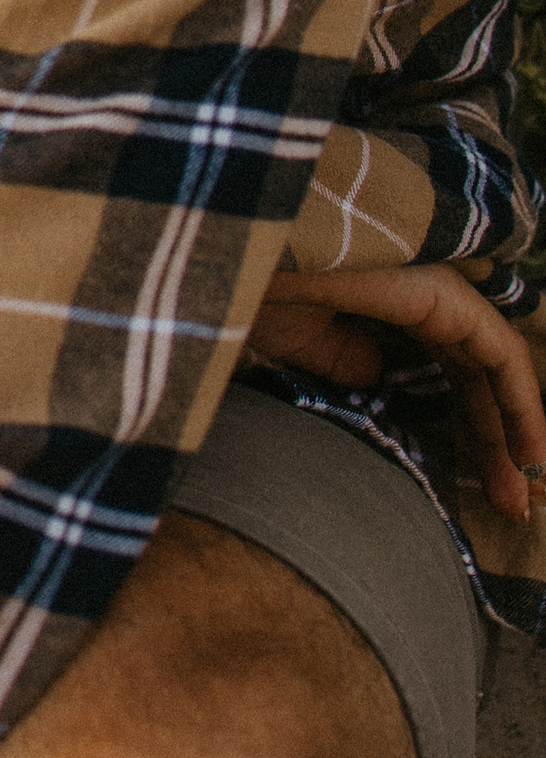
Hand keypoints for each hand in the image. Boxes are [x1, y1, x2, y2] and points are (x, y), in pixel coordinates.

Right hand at [246, 260, 545, 522]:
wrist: (240, 253)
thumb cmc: (256, 284)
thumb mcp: (299, 338)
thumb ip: (342, 356)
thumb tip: (376, 371)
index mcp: (393, 298)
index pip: (454, 368)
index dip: (473, 426)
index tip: (480, 489)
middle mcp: (425, 290)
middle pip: (477, 375)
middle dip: (496, 441)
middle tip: (509, 504)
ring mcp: (438, 288)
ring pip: (496, 368)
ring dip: (514, 433)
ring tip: (517, 498)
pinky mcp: (444, 293)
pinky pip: (500, 354)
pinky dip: (521, 404)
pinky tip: (529, 452)